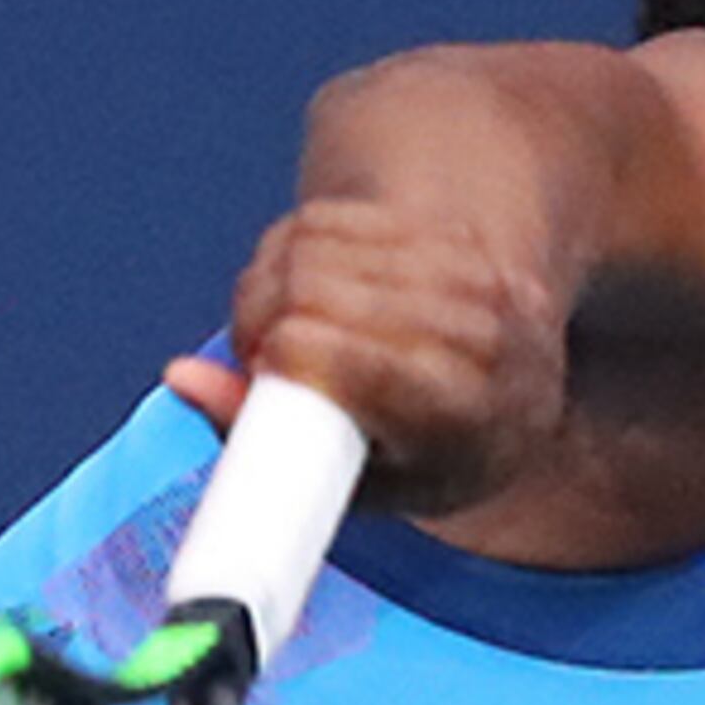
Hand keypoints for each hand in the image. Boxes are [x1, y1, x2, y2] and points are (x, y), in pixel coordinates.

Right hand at [162, 191, 564, 518]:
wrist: (522, 397)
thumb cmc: (427, 458)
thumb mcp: (359, 484)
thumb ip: (262, 439)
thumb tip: (182, 376)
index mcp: (466, 421)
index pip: (344, 355)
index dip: (284, 353)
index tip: (268, 369)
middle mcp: (483, 341)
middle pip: (314, 288)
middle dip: (263, 315)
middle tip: (261, 354)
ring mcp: (475, 279)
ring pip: (316, 246)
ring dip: (275, 280)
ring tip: (286, 324)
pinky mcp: (452, 235)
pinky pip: (334, 220)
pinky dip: (303, 249)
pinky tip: (316, 286)